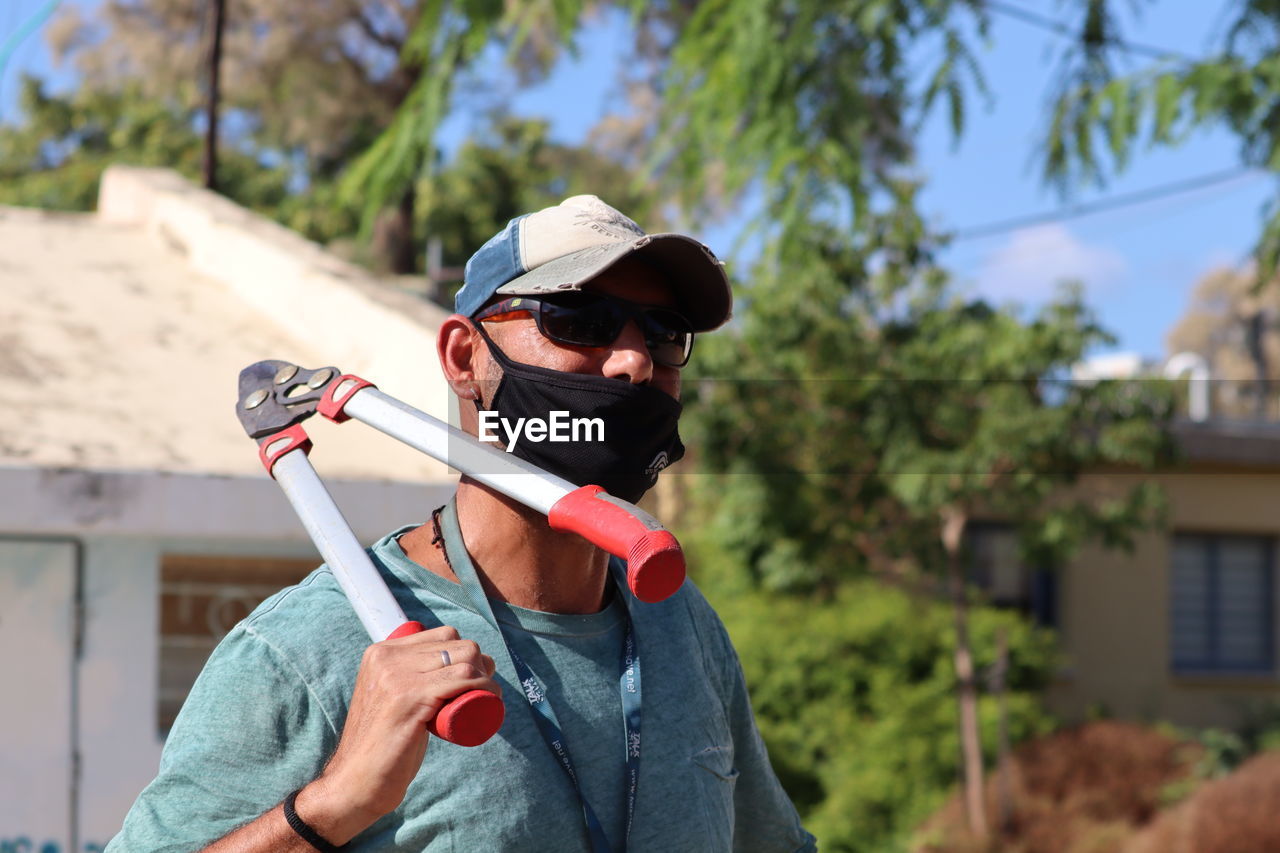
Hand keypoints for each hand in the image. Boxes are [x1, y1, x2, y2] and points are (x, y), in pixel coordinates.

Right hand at [295, 626, 499, 842]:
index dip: (466, 653)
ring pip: (464, 659)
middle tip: (482, 692)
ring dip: (486, 677)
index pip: (442, 635)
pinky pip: (462, 678)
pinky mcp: (410, 697)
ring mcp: (397, 676)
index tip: (475, 677)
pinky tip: (492, 697)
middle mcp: (386, 657)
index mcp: (381, 652)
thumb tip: (436, 669)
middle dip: (479, 664)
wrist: (356, 782)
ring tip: (487, 698)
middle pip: (456, 644)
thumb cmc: (381, 746)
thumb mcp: (388, 698)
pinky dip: (485, 686)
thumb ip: (401, 680)